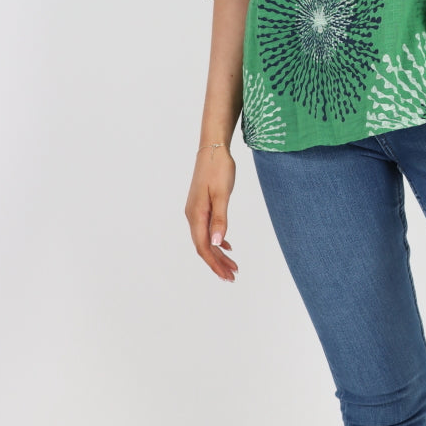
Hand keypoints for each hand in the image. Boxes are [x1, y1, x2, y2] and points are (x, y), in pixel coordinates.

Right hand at [185, 149, 238, 281]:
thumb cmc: (218, 168)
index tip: (227, 275)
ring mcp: (195, 211)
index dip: (215, 264)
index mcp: (196, 214)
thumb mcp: (222, 194)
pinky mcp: (201, 206)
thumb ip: (220, 219)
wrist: (212, 149)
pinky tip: (227, 246)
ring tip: (232, 266)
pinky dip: (218, 241)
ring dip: (218, 254)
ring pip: (206, 239)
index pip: (204, 247)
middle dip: (218, 263)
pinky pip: (207, 229)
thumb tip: (219, 243)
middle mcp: (192, 215)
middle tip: (232, 276)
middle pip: (204, 246)